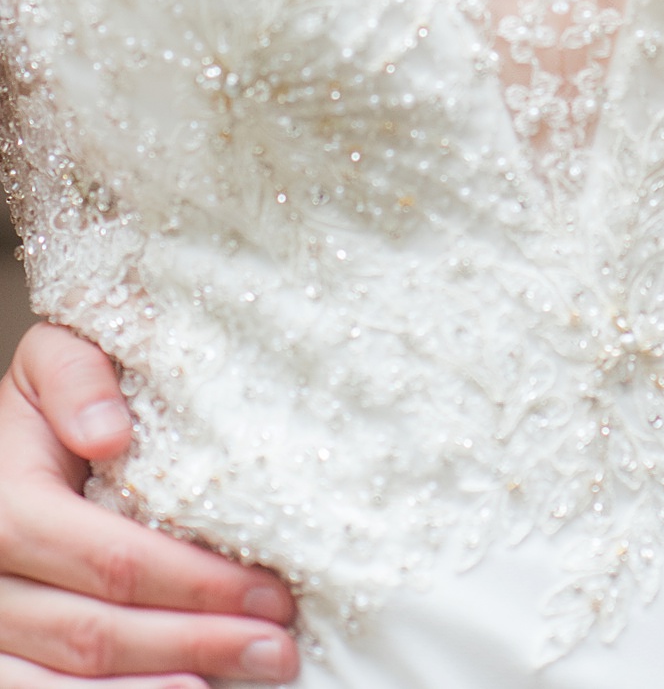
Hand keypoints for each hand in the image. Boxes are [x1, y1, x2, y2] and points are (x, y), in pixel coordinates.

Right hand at [0, 325, 297, 686]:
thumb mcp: (51, 363)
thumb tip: (107, 435)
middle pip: (97, 634)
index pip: (111, 560)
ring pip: (68, 686)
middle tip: (279, 648)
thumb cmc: (40, 409)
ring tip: (248, 676)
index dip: (195, 582)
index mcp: (4, 508)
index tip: (272, 592)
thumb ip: (77, 379)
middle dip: (199, 642)